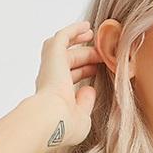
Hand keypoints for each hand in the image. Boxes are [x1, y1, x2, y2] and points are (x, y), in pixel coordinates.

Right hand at [33, 20, 102, 146]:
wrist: (52, 119)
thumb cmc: (66, 126)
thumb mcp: (82, 118)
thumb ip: (85, 103)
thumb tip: (89, 90)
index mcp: (57, 97)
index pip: (71, 79)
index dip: (84, 72)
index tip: (97, 69)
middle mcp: (50, 80)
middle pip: (69, 62)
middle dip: (85, 56)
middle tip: (102, 53)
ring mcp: (50, 67)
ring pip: (63, 47)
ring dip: (77, 40)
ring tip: (90, 33)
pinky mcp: (53, 55)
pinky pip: (63, 36)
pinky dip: (74, 30)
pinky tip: (86, 26)